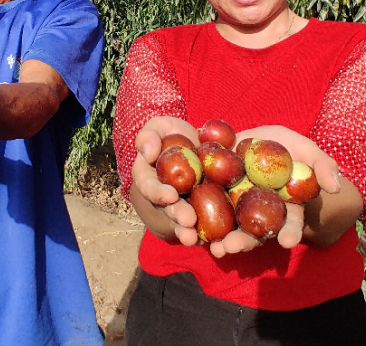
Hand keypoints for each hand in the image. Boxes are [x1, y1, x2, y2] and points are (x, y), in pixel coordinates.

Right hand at [131, 116, 200, 245]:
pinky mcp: (204, 210)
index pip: (149, 187)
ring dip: (187, 231)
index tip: (170, 195)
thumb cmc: (172, 133)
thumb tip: (148, 154)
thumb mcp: (159, 126)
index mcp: (149, 178)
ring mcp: (183, 205)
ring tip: (194, 238)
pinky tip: (217, 239)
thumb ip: (148, 136)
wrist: (198, 143)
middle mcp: (164, 197)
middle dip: (177, 215)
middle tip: (188, 220)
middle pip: (168, 209)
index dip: (158, 193)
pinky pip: (207, 223)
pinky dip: (211, 232)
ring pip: (183, 222)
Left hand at [209, 126, 341, 255]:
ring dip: (218, 237)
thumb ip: (321, 165)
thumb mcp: (306, 150)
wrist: (254, 138)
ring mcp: (235, 205)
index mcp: (282, 206)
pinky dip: (196, 218)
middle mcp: (258, 212)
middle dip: (243, 242)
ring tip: (211, 246)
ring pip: (227, 226)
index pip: (288, 222)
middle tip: (232, 248)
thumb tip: (334, 185)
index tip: (287, 242)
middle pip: (252, 231)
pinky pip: (204, 208)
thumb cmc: (287, 147)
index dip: (289, 231)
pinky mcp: (213, 193)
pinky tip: (188, 226)